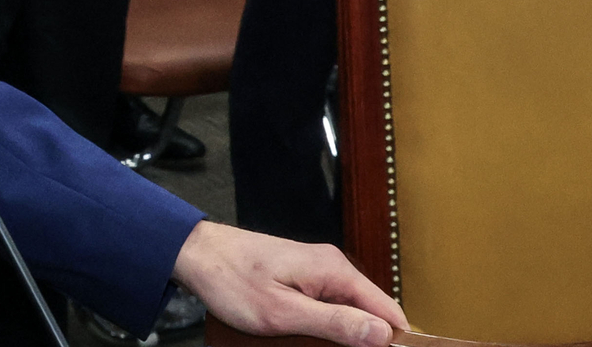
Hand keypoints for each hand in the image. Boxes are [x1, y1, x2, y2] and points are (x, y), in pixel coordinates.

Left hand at [174, 221, 406, 346]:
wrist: (195, 253)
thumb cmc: (231, 279)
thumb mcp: (283, 313)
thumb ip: (335, 323)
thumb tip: (383, 334)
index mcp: (334, 271)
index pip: (388, 311)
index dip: (396, 342)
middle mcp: (331, 267)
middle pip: (368, 314)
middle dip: (363, 342)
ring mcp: (315, 272)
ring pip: (346, 313)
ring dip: (339, 337)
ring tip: (313, 346)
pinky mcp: (300, 279)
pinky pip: (325, 308)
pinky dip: (322, 327)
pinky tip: (305, 339)